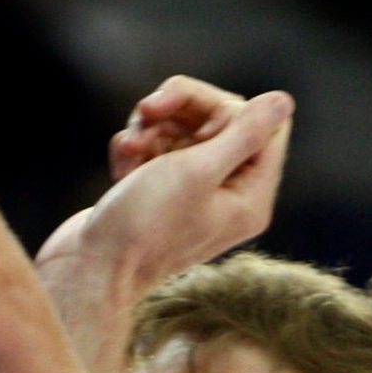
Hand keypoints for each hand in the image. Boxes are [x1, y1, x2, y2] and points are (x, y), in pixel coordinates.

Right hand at [35, 81, 292, 372]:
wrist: (89, 271)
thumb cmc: (143, 226)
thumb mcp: (197, 172)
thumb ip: (243, 134)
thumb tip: (282, 102)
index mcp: (250, 197)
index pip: (261, 125)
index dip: (221, 106)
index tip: (181, 109)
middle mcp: (227, 196)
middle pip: (218, 123)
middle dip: (178, 111)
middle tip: (145, 112)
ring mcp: (191, 196)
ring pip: (182, 133)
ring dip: (150, 130)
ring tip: (128, 148)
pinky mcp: (159, 196)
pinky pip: (157, 153)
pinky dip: (136, 150)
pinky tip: (119, 168)